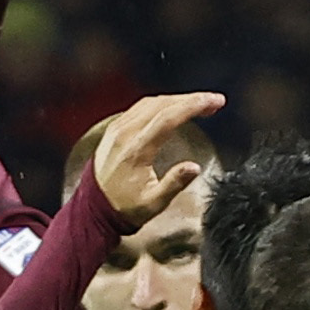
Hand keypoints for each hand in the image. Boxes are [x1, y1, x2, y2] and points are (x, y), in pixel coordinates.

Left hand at [89, 91, 227, 226]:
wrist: (93, 209)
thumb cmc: (123, 208)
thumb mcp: (152, 204)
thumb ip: (174, 184)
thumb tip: (194, 168)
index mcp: (135, 150)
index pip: (168, 117)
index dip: (194, 106)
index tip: (215, 102)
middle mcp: (124, 134)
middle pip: (162, 104)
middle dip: (191, 99)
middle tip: (213, 102)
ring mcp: (117, 129)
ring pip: (151, 102)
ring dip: (177, 99)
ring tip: (199, 104)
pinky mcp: (114, 129)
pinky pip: (141, 108)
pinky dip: (162, 104)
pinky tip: (175, 108)